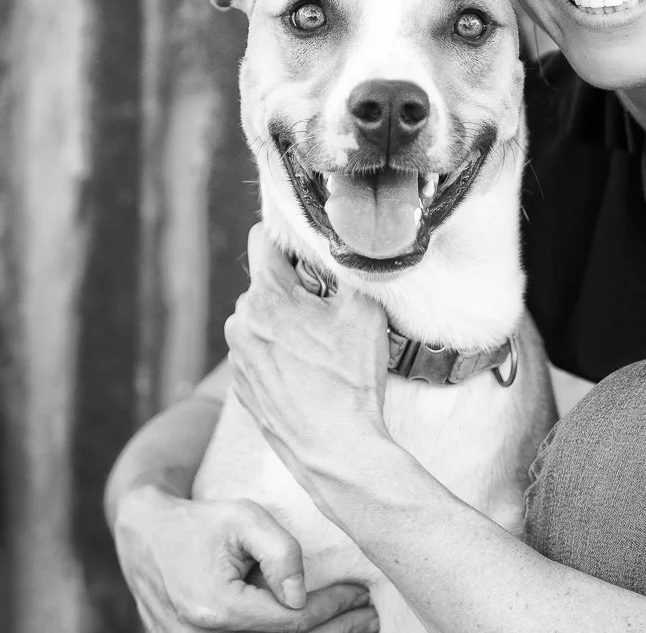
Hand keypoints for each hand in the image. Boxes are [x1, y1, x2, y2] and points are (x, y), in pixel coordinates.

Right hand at [113, 484, 377, 631]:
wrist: (148, 539)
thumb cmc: (203, 523)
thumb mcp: (245, 518)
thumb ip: (280, 551)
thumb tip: (301, 595)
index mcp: (218, 609)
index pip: (291, 621)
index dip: (332, 607)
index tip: (361, 592)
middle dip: (335, 632)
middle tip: (370, 616)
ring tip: (356, 626)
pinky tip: (321, 628)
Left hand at [225, 225, 392, 516]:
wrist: (337, 451)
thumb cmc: (350, 380)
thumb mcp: (363, 309)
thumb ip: (346, 271)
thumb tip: (340, 254)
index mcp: (264, 297)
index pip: (263, 239)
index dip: (290, 237)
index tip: (311, 249)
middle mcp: (240, 324)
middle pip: (266, 284)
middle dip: (296, 287)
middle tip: (330, 307)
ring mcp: (237, 360)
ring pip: (263, 320)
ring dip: (287, 323)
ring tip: (323, 347)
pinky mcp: (243, 390)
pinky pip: (261, 354)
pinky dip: (282, 354)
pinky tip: (312, 373)